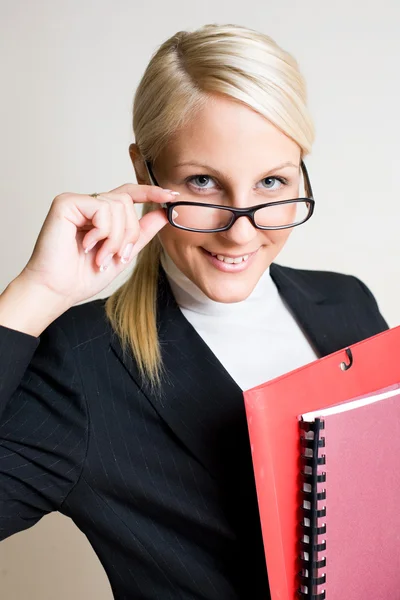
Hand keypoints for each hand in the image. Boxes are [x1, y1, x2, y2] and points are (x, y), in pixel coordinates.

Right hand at [17, 183, 176, 308]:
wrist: (58, 290)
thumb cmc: (82, 276)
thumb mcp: (123, 253)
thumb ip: (142, 232)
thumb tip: (164, 213)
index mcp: (101, 215)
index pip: (129, 194)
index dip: (150, 192)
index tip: (171, 197)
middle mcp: (89, 205)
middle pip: (127, 202)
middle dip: (129, 233)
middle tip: (117, 255)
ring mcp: (77, 202)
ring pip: (118, 205)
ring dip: (115, 237)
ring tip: (100, 256)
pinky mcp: (66, 202)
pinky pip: (102, 208)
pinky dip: (102, 231)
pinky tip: (87, 245)